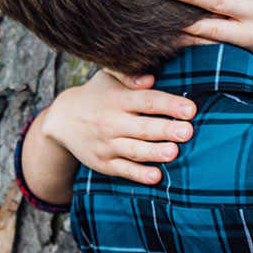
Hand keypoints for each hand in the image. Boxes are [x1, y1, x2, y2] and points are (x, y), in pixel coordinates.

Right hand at [42, 69, 196, 183]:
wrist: (62, 120)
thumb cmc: (97, 94)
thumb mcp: (108, 77)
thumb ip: (129, 75)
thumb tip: (150, 78)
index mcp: (118, 99)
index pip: (147, 101)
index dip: (169, 105)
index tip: (190, 109)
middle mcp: (112, 122)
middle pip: (143, 127)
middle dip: (166, 130)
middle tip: (188, 132)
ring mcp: (107, 144)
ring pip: (135, 150)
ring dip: (155, 152)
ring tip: (174, 152)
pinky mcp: (104, 163)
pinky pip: (123, 170)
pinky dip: (139, 174)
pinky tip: (156, 177)